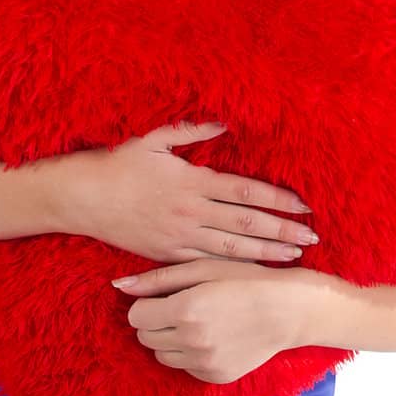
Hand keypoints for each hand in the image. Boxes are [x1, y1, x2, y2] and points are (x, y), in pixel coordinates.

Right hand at [60, 121, 320, 264]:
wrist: (82, 198)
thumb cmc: (119, 164)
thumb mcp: (155, 138)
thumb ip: (193, 130)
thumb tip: (225, 120)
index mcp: (193, 182)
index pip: (246, 191)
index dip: (278, 199)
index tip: (304, 206)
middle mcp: (191, 212)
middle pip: (247, 225)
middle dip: (283, 231)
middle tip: (313, 238)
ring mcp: (180, 237)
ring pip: (232, 249)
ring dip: (266, 254)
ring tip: (294, 257)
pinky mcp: (167, 255)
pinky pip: (206, 265)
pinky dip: (233, 270)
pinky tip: (253, 274)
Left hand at [113, 258, 311, 383]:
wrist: (290, 310)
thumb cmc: (246, 280)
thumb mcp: (204, 268)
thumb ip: (158, 279)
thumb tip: (118, 286)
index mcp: (185, 309)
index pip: (136, 316)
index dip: (148, 304)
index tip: (165, 297)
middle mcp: (191, 341)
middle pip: (145, 337)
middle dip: (156, 322)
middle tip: (182, 307)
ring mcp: (203, 363)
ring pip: (162, 355)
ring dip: (171, 339)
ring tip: (198, 321)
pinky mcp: (214, 377)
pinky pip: (185, 367)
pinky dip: (191, 353)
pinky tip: (214, 336)